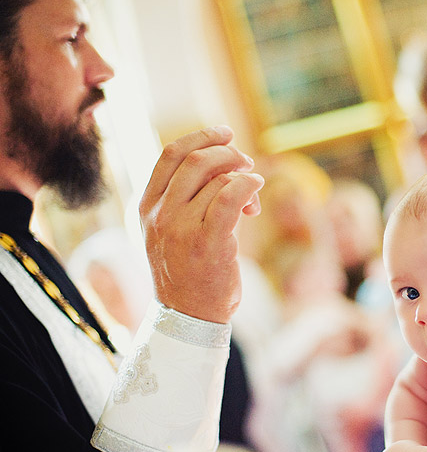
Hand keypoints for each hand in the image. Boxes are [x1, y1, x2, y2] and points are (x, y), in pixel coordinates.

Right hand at [139, 126, 263, 322]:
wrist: (187, 317)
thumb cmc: (187, 273)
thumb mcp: (169, 231)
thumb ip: (183, 199)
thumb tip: (222, 164)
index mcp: (145, 206)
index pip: (170, 154)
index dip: (202, 137)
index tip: (226, 134)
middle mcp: (159, 214)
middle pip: (196, 160)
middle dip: (229, 154)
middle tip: (247, 165)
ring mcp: (181, 228)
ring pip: (218, 178)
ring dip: (244, 180)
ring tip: (251, 202)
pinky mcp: (207, 242)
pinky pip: (231, 196)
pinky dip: (250, 186)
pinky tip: (256, 195)